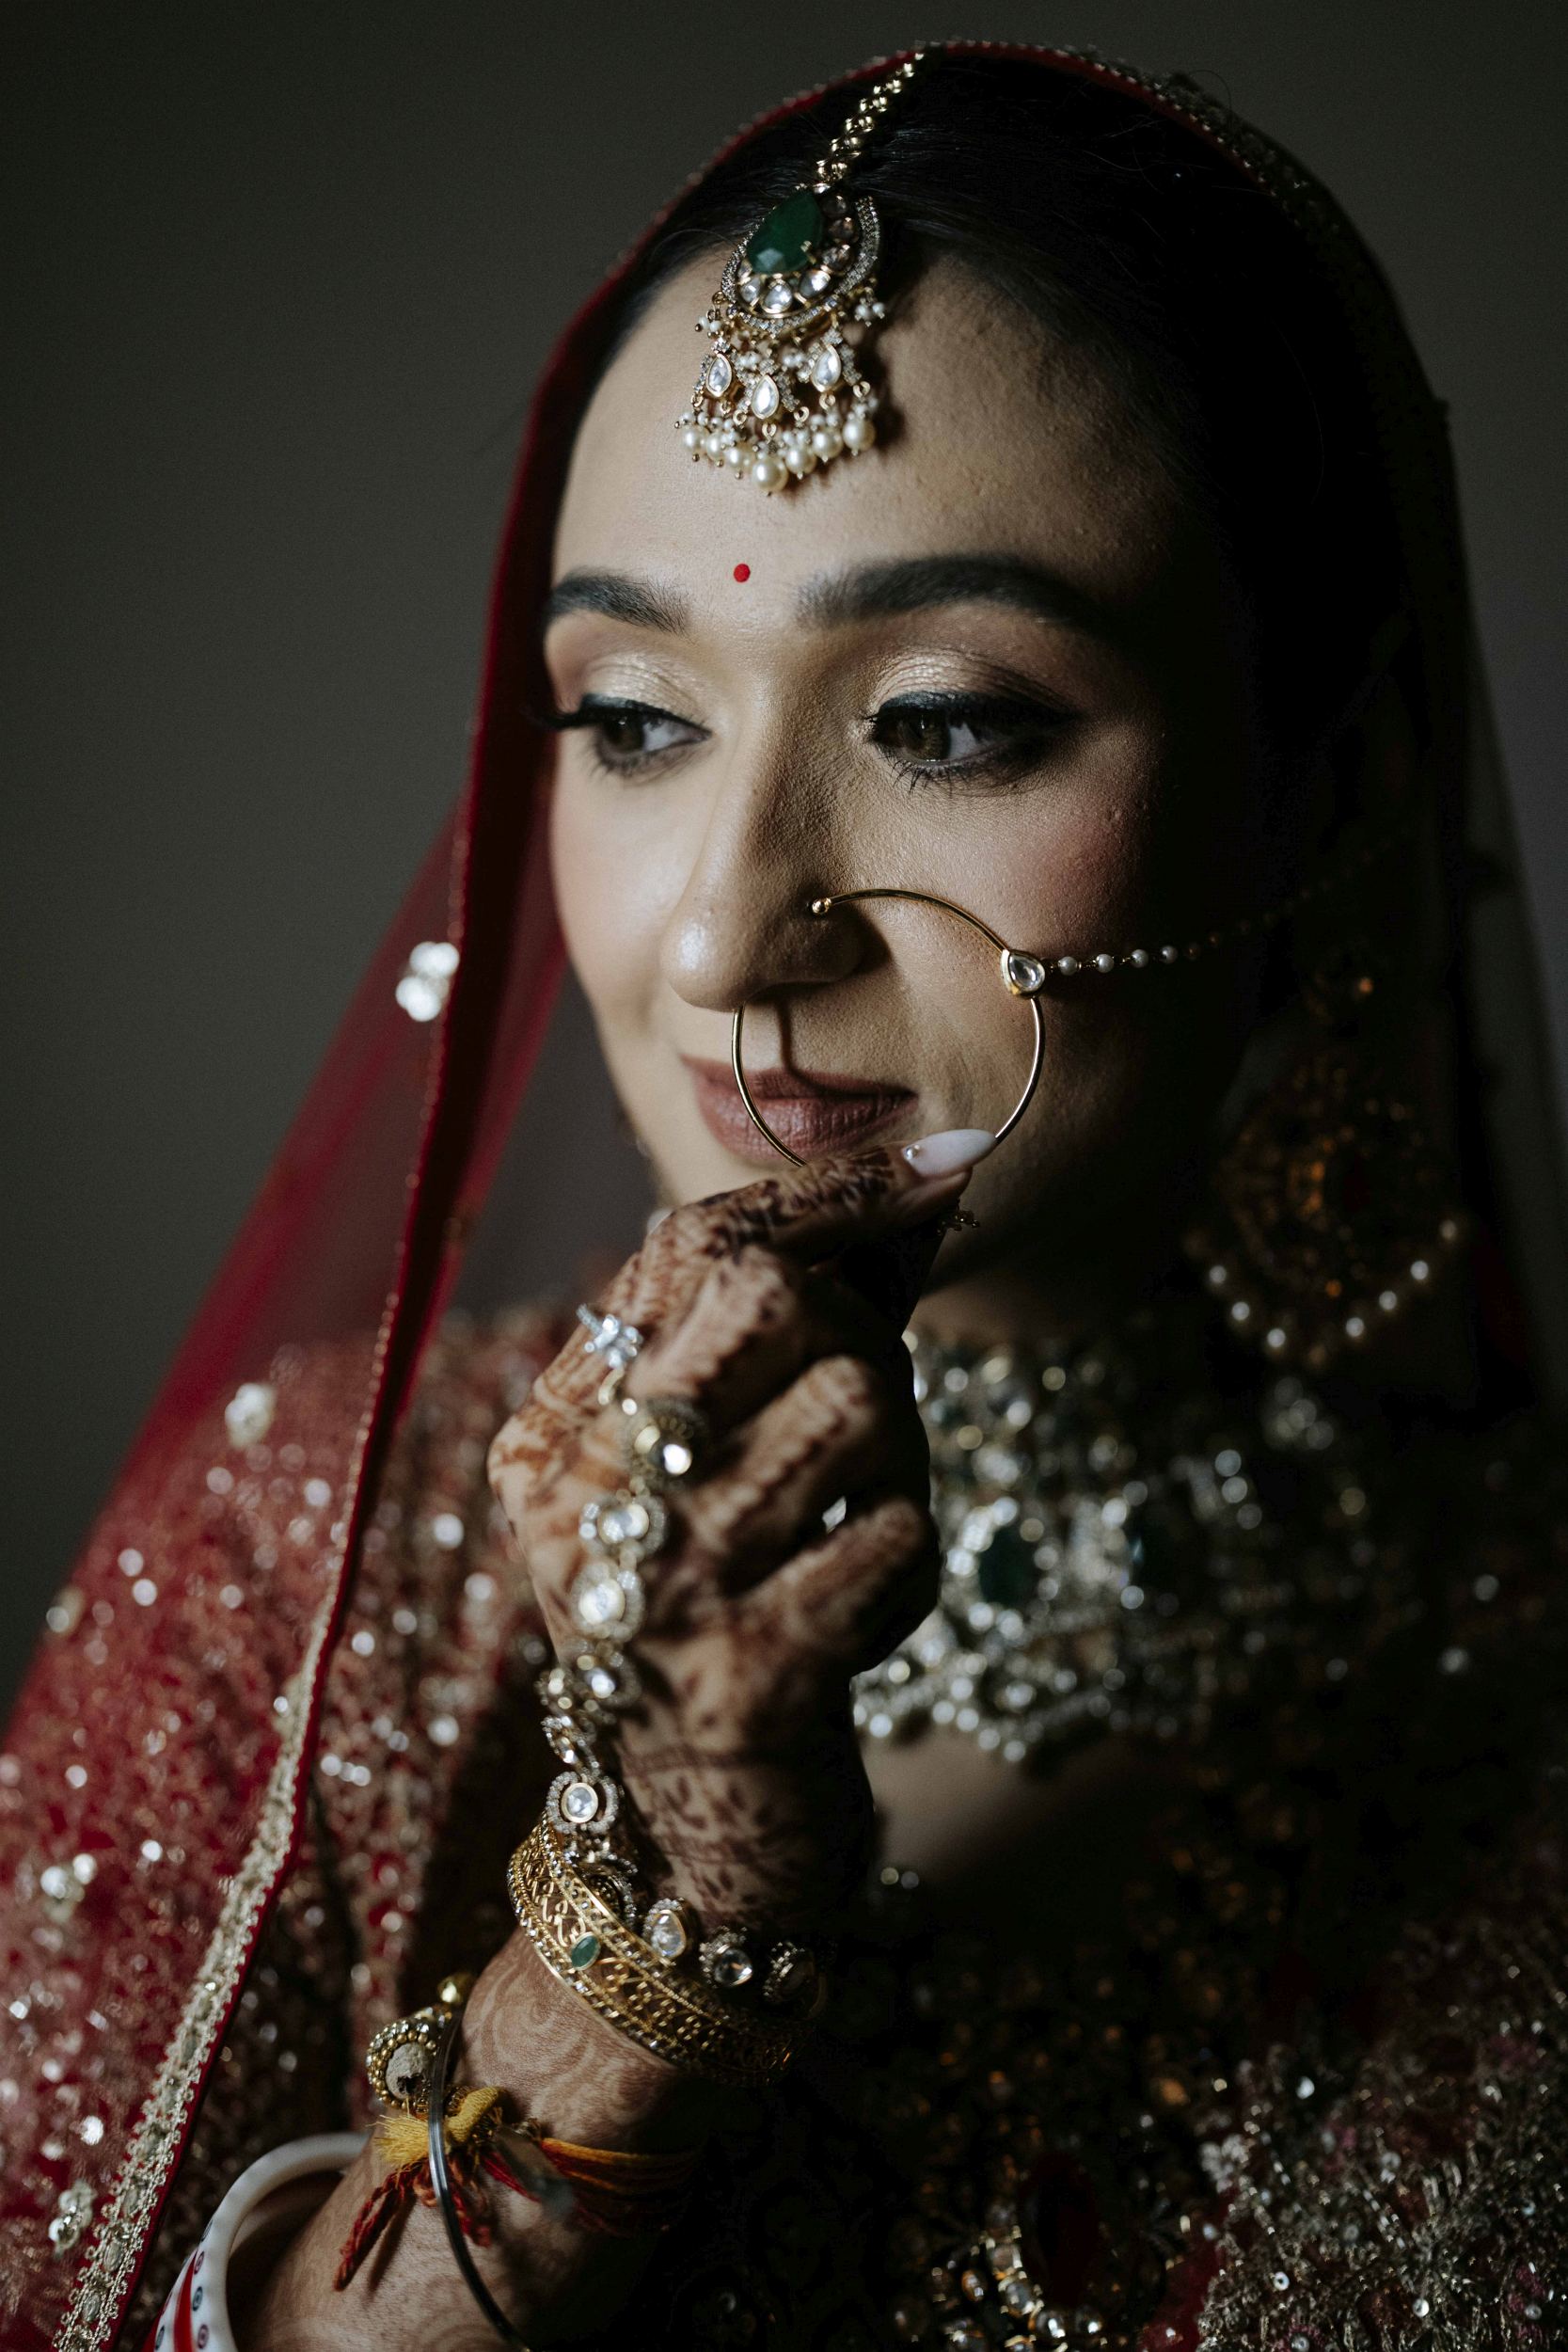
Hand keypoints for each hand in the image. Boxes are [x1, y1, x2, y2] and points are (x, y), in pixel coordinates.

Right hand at [488, 1144, 974, 1932]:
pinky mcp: (741, 1680)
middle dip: (857, 1331)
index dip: (826, 1193)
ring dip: (901, 1460)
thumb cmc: (725, 1616)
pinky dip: (908, 1564)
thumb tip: (930, 1184)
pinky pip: (897, 1534)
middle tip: (860, 1420)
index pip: (687, 1243)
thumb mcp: (708, 1475)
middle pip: (766, 1291)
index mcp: (555, 1432)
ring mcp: (653, 1590)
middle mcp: (579, 1499)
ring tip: (858, 1525)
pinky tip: (860, 1610)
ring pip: (856, 1399)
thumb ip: (789, 1336)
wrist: (692, 1840)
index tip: (942, 1163)